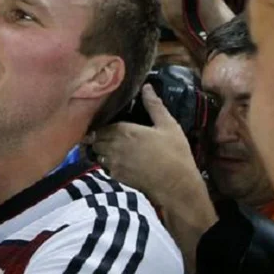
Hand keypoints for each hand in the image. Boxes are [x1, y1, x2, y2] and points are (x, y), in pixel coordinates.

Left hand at [92, 86, 205, 211]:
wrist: (177, 186)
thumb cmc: (175, 153)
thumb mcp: (168, 125)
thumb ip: (154, 106)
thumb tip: (147, 87)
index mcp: (124, 131)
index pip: (101, 124)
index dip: (101, 123)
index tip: (105, 121)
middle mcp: (114, 146)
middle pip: (96, 139)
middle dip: (98, 136)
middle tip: (106, 132)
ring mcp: (113, 163)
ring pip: (97, 153)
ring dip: (101, 149)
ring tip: (110, 145)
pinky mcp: (116, 177)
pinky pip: (104, 167)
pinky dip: (107, 162)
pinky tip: (118, 160)